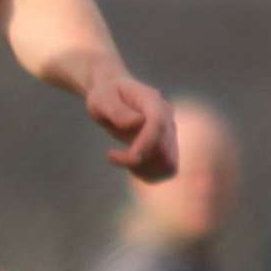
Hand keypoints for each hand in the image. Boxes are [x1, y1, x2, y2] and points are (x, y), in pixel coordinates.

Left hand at [84, 62, 176, 180]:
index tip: (126, 156)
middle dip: (137, 160)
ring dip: (144, 170)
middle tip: (111, 155)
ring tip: (121, 159)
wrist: (113, 96)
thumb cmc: (105, 96)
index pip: (158, 124)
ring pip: (168, 163)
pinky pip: (167, 170)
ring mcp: (169, 132)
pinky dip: (149, 174)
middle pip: (164, 149)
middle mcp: (167, 117)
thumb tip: (137, 123)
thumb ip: (116, 110)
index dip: (145, 143)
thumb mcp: (101, 99)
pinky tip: (132, 166)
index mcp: (152, 101)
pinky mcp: (167, 146)